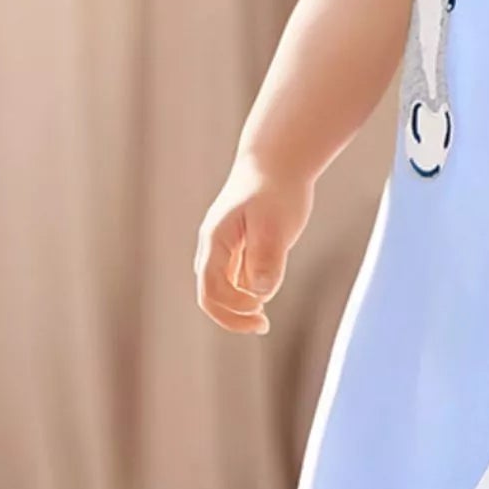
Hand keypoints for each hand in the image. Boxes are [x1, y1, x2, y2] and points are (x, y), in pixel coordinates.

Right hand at [194, 155, 313, 334]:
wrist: (277, 162)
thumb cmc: (276, 191)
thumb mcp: (274, 225)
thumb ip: (266, 258)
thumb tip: (260, 293)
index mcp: (215, 242)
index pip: (211, 291)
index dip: (233, 309)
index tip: (261, 309)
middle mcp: (214, 248)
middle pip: (211, 295)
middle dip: (233, 316)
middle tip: (262, 326)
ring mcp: (225, 248)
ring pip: (224, 288)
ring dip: (241, 306)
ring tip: (264, 317)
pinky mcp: (240, 247)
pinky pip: (237, 278)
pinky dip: (249, 292)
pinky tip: (267, 291)